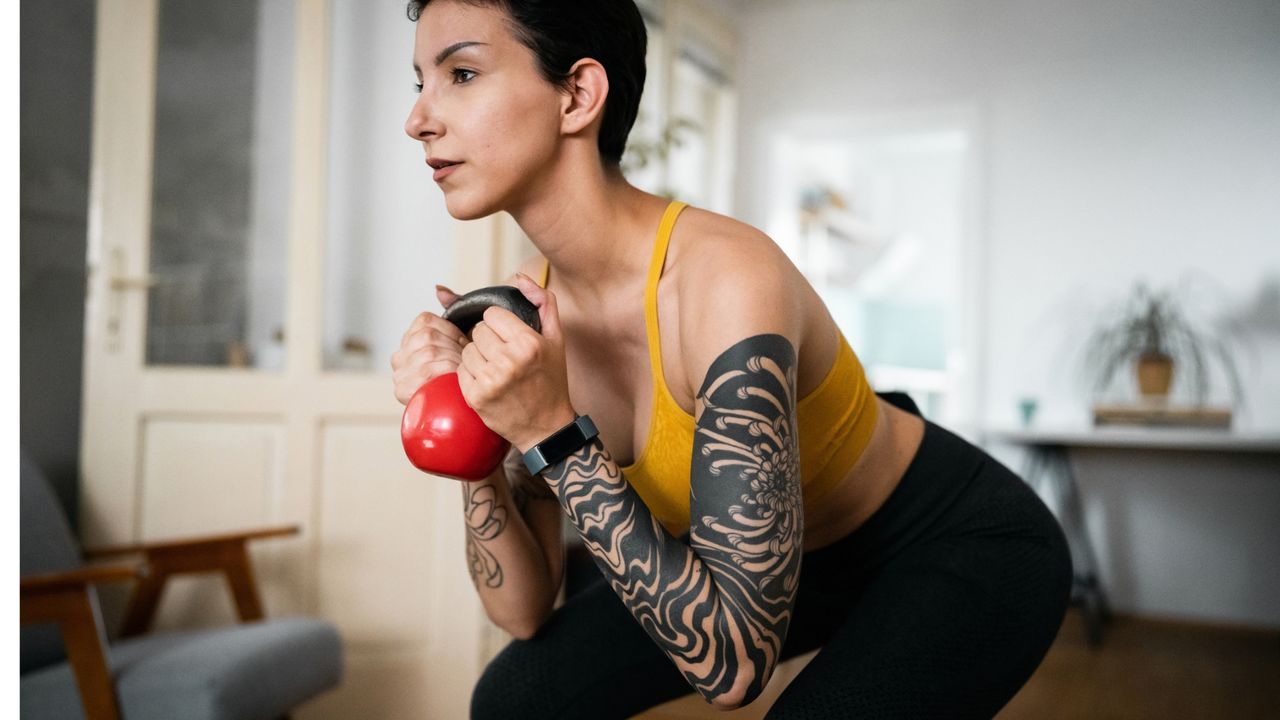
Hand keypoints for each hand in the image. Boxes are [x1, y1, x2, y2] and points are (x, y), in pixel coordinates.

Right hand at [390, 284, 469, 404]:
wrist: (478, 408)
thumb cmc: (471, 372)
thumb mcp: (465, 338)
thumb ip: (454, 310)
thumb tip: (439, 290)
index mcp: (410, 341)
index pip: (426, 322)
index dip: (451, 332)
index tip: (464, 345)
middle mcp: (398, 358)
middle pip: (427, 337)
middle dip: (453, 348)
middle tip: (466, 362)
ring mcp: (399, 375)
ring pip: (428, 352)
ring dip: (452, 360)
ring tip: (462, 371)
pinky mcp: (402, 391)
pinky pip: (427, 371)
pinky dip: (446, 372)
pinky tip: (455, 379)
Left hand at [458, 273, 575, 451]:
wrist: (546, 426)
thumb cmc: (551, 380)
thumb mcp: (556, 339)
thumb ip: (543, 302)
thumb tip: (520, 278)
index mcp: (528, 343)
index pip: (492, 315)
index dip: (500, 326)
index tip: (510, 339)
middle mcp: (509, 361)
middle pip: (477, 331)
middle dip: (488, 341)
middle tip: (504, 357)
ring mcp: (490, 381)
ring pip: (467, 350)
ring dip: (478, 358)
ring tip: (497, 371)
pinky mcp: (475, 397)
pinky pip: (460, 370)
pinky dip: (471, 375)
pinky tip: (489, 384)